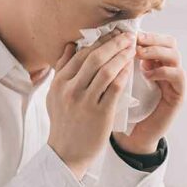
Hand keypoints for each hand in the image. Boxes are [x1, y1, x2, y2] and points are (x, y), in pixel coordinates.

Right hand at [47, 29, 134, 178]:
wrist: (66, 152)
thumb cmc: (63, 122)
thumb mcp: (55, 94)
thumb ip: (62, 69)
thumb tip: (71, 45)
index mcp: (59, 83)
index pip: (81, 54)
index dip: (99, 41)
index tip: (112, 33)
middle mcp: (70, 90)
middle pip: (94, 57)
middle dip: (113, 43)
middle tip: (127, 35)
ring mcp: (84, 102)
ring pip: (106, 70)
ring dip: (121, 56)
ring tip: (132, 48)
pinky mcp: (100, 113)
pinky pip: (115, 88)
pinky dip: (124, 74)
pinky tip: (131, 67)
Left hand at [112, 31, 185, 154]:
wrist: (130, 136)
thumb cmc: (119, 107)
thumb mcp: (112, 81)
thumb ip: (109, 63)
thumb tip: (93, 41)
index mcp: (150, 62)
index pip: (154, 38)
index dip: (140, 33)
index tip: (123, 33)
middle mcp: (165, 69)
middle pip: (169, 42)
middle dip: (152, 38)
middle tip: (135, 40)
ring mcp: (173, 82)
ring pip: (175, 55)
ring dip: (156, 51)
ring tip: (139, 54)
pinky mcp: (178, 95)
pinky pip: (178, 76)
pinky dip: (163, 71)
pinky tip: (147, 74)